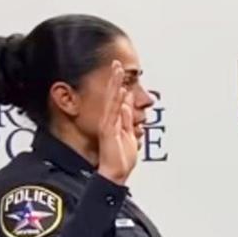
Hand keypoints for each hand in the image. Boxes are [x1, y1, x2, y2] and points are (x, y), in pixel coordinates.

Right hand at [97, 60, 138, 184]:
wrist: (115, 173)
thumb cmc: (121, 159)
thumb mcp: (129, 135)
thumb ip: (127, 119)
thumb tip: (127, 104)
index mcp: (115, 121)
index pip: (117, 98)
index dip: (118, 83)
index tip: (120, 70)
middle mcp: (110, 120)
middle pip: (112, 95)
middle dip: (114, 79)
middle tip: (116, 63)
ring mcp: (108, 124)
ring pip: (112, 100)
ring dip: (114, 84)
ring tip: (116, 69)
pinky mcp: (108, 131)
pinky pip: (113, 113)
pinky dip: (116, 101)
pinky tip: (120, 90)